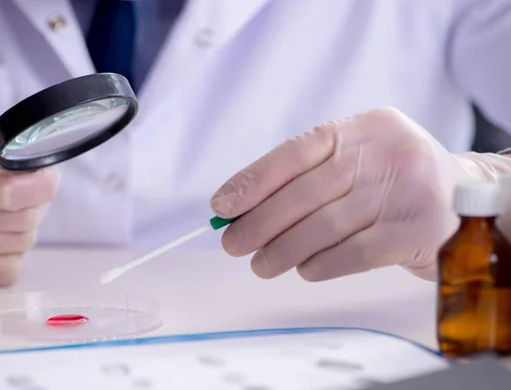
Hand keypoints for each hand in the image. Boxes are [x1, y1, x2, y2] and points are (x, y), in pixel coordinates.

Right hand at [0, 120, 58, 285]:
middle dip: (35, 201)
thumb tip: (40, 168)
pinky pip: (13, 268)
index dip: (43, 183)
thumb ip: (2, 147)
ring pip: (26, 241)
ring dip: (24, 225)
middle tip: (19, 189)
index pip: (12, 191)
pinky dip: (14, 251)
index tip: (45, 176)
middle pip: (27, 217)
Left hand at [211, 107, 510, 281]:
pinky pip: (354, 253)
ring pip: (325, 225)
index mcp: (365, 127)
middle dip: (260, 222)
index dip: (254, 179)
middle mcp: (388, 151)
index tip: (223, 206)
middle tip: (233, 244)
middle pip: (306, 191)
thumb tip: (244, 207)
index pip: (298, 150)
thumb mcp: (361, 161)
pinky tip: (304, 270)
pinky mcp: (418, 231)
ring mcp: (407, 190)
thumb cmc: (396, 183)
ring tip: (262, 264)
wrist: (468, 202)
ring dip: (284, 250)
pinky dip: (321, 264)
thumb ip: (311, 177)